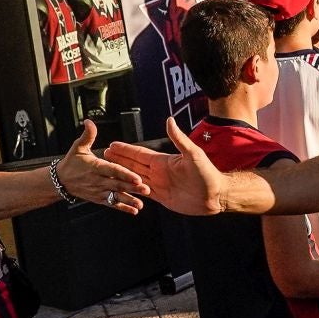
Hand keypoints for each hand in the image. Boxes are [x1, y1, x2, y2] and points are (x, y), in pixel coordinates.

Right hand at [55, 121, 149, 214]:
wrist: (61, 181)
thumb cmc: (72, 162)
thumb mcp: (78, 147)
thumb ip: (88, 135)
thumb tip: (89, 122)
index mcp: (95, 166)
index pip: (112, 170)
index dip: (125, 174)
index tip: (137, 177)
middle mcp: (98, 180)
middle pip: (117, 184)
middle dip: (132, 188)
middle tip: (146, 189)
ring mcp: (98, 191)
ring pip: (115, 196)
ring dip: (129, 200)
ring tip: (141, 204)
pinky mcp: (98, 199)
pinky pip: (111, 204)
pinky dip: (122, 208)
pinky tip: (134, 211)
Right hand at [106, 119, 227, 215]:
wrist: (215, 196)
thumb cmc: (207, 174)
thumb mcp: (193, 154)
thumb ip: (179, 139)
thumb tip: (169, 120)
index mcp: (163, 161)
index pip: (139, 154)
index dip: (125, 150)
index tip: (112, 144)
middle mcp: (159, 171)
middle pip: (134, 165)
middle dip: (118, 160)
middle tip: (103, 154)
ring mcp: (159, 184)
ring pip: (135, 178)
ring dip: (122, 174)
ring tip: (107, 171)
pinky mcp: (161, 197)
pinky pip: (142, 193)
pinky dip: (131, 190)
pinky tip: (121, 189)